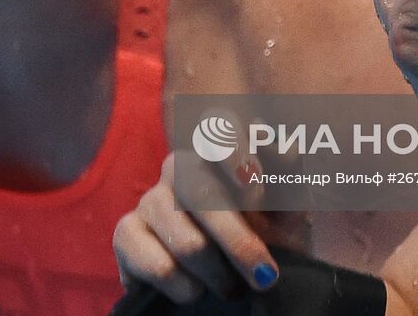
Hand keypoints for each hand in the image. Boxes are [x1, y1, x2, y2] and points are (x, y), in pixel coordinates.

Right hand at [113, 153, 283, 303]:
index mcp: (221, 151)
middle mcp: (180, 166)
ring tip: (231, 288)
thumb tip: (287, 148)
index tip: (253, 187)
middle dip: (238, 242)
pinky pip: (158, 265)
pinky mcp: (126, 234)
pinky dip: (187, 289)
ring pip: (186, 241)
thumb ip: (290, 180)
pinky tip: (195, 290)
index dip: (233, 150)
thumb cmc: (270, 242)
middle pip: (199, 191)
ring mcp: (150, 199)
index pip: (218, 126)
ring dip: (218, 275)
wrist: (241, 289)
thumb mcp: (290, 214)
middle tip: (264, 276)